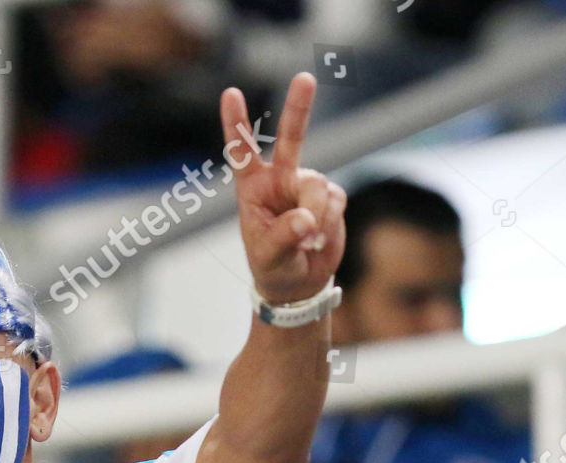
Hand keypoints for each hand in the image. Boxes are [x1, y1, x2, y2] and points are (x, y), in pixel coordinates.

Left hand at [221, 73, 346, 304]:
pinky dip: (329, 223)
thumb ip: (284, 236)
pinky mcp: (331, 196)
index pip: (242, 152)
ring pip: (317, 187)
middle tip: (304, 78)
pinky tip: (318, 240)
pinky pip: (335, 201)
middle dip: (298, 108)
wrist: (299, 282)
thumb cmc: (272, 267)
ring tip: (305, 242)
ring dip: (315, 217)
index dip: (236, 123)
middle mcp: (281, 179)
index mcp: (253, 189)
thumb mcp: (268, 256)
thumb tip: (306, 218)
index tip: (230, 93)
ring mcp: (307, 185)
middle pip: (291, 138)